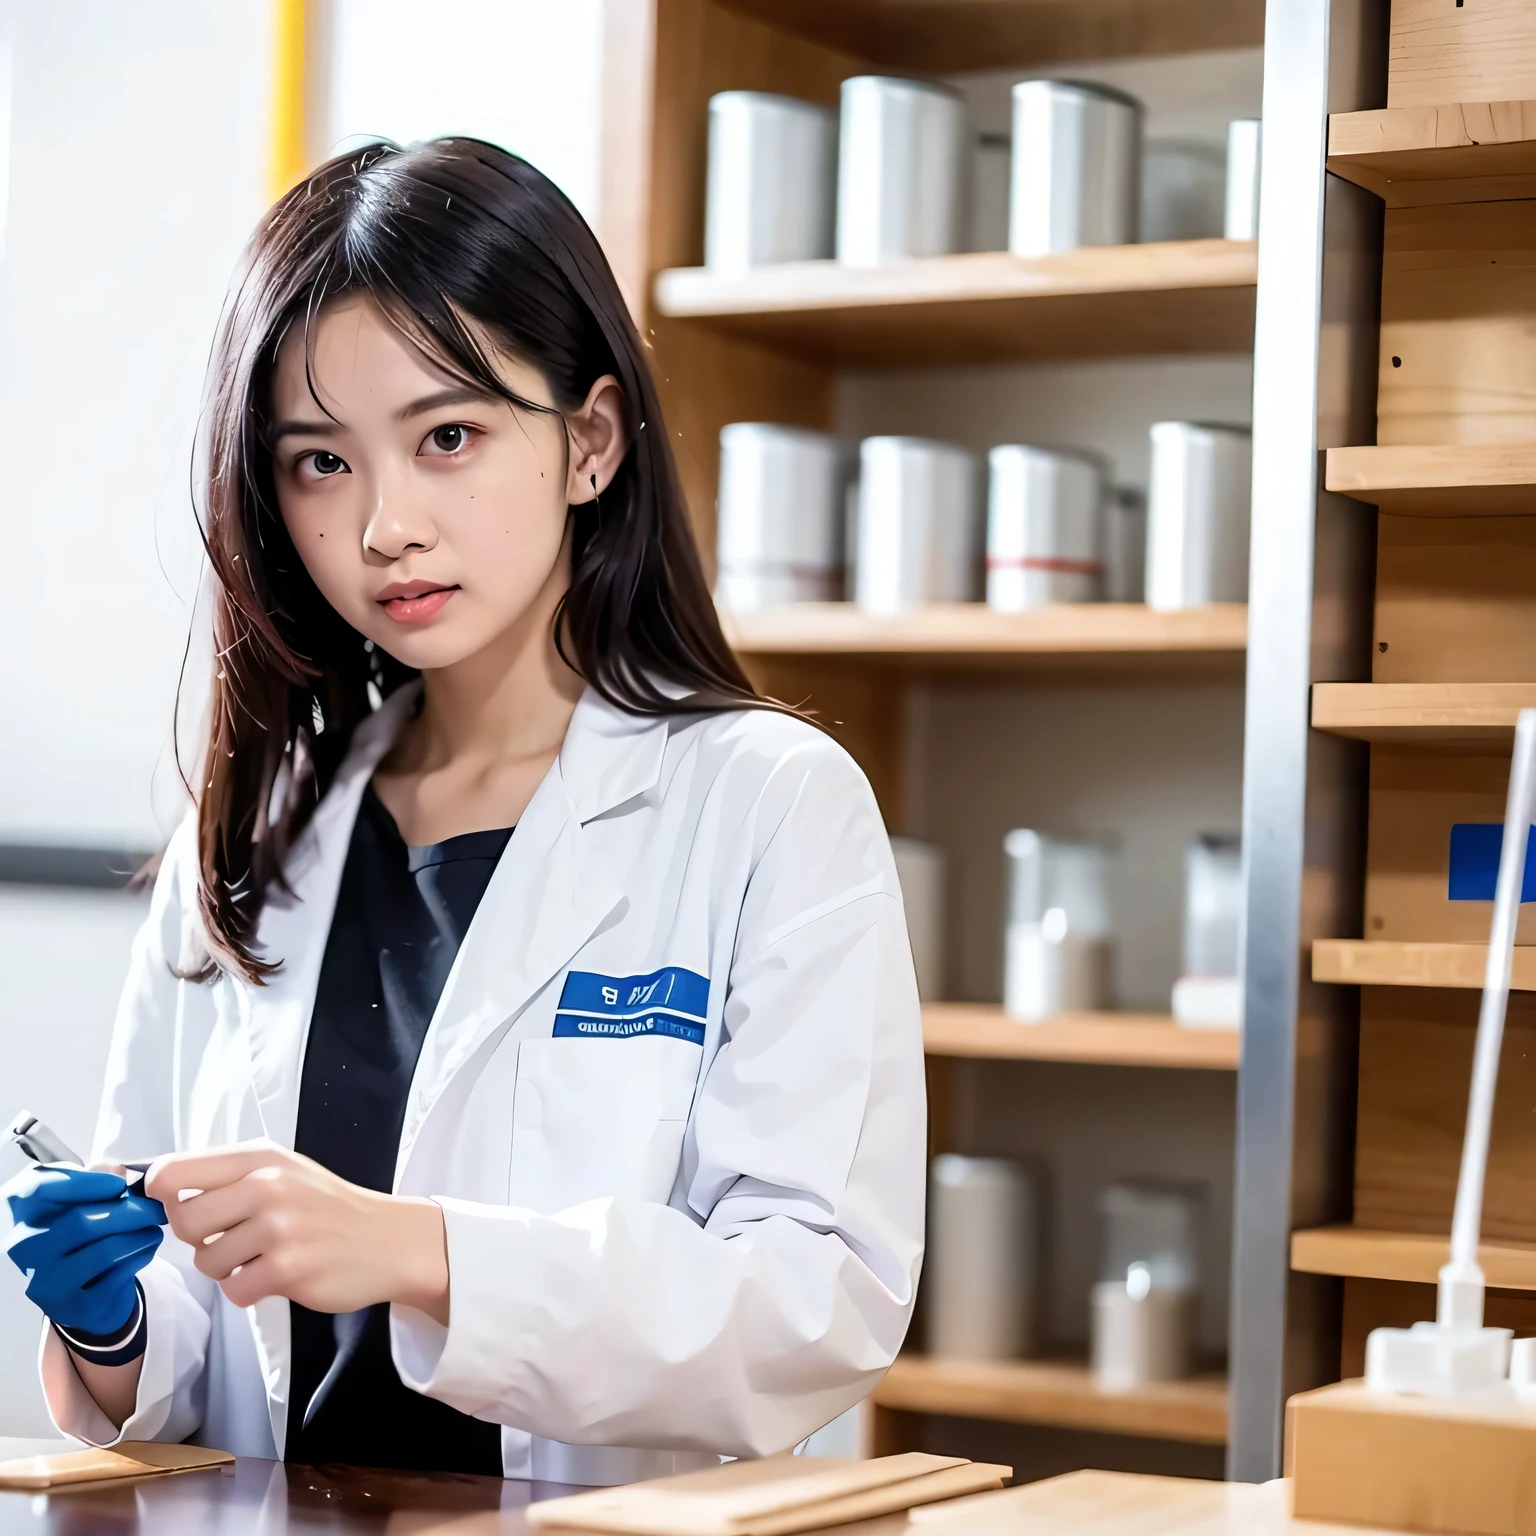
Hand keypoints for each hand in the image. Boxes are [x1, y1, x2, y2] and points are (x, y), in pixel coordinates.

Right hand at [5, 1165, 166, 1335]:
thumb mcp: (81, 1200)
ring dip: (140, 1233)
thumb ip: (95, 1178)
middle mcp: (24, 1249)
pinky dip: (142, 1254)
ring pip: (104, 1250)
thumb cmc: (80, 1233)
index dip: (86, 1182)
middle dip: (129, 1210)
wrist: (80, 1290)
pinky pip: (118, 1274)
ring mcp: (47, 1282)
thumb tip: (116, 1170)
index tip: (119, 1184)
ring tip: (154, 1225)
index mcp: (22, 1213)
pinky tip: (147, 1246)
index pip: (41, 1188)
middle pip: (80, 1222)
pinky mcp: (74, 1306)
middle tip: (154, 1206)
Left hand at [143, 1142, 448, 1321]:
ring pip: (206, 1260)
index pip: (173, 1170)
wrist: (388, 1239)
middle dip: (198, 1238)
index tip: (172, 1207)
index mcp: (261, 1157)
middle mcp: (268, 1185)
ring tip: (261, 1256)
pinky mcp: (288, 1270)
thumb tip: (156, 1189)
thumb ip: (227, 1175)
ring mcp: (279, 1228)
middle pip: (183, 1219)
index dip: (159, 1195)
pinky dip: (248, 1290)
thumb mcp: (283, 1169)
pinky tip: (275, 1275)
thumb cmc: (327, 1206)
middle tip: (230, 1237)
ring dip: (226, 1268)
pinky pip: (233, 1290)